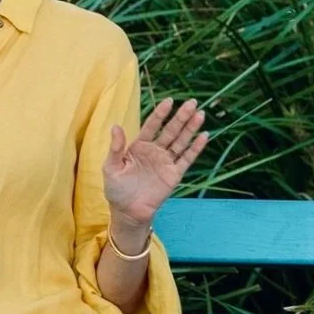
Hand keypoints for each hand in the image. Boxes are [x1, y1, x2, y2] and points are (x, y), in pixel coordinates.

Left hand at [103, 97, 208, 225]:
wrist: (127, 212)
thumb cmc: (116, 189)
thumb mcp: (110, 167)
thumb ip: (115, 148)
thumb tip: (115, 126)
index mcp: (139, 146)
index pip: (152, 126)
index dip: (160, 114)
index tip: (169, 101)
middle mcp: (154, 151)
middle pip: (170, 130)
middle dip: (181, 117)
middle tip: (193, 102)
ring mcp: (165, 162)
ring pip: (181, 142)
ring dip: (191, 129)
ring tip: (200, 114)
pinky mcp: (174, 175)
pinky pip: (186, 159)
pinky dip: (195, 148)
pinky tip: (204, 136)